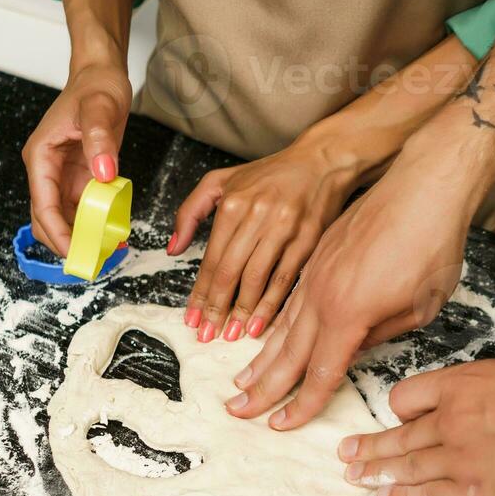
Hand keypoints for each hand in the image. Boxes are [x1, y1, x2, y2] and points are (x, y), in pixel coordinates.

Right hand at [22, 61, 130, 255]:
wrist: (100, 76)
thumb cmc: (95, 87)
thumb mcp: (100, 108)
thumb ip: (99, 140)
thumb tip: (103, 172)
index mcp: (41, 156)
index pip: (43, 205)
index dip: (57, 232)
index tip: (75, 252)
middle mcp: (46, 170)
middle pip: (46, 219)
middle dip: (66, 243)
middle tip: (92, 262)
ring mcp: (61, 177)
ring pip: (63, 219)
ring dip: (80, 238)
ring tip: (105, 254)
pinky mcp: (78, 178)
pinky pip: (81, 210)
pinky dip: (93, 225)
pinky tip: (112, 235)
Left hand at [169, 138, 362, 342]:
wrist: (321, 161)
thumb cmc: (269, 175)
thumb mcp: (221, 181)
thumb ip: (191, 212)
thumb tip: (173, 249)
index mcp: (234, 204)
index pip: (211, 258)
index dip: (200, 293)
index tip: (192, 318)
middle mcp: (258, 215)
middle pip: (231, 272)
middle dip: (216, 308)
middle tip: (207, 334)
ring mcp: (285, 228)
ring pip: (257, 278)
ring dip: (242, 311)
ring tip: (231, 334)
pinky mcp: (309, 239)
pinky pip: (286, 277)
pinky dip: (272, 303)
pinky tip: (260, 322)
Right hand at [226, 125, 489, 428]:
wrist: (422, 185)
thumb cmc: (432, 243)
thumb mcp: (420, 306)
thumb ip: (382, 334)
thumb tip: (355, 347)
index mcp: (348, 315)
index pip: (319, 373)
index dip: (300, 404)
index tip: (281, 425)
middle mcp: (322, 296)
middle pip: (287, 354)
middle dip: (262, 388)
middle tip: (238, 411)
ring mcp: (316, 274)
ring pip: (282, 325)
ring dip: (260, 358)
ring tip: (241, 381)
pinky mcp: (318, 256)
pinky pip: (290, 299)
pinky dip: (274, 323)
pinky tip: (265, 336)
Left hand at [337, 360, 494, 495]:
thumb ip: (482, 392)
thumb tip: (473, 408)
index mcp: (459, 386)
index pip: (407, 396)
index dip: (399, 410)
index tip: (396, 419)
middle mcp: (449, 421)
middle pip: (398, 435)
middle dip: (369, 447)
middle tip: (345, 454)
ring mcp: (458, 459)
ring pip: (405, 467)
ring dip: (377, 474)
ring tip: (355, 478)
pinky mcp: (473, 492)